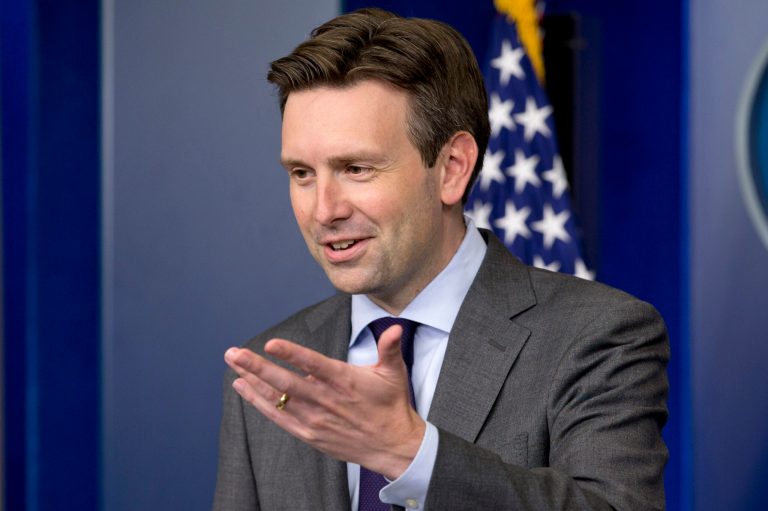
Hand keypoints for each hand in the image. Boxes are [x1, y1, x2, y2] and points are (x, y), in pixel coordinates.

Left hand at [224, 324, 425, 478]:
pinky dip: (258, 403)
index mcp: (344, 381)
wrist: (391, 446)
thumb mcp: (394, 373)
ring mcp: (315, 419)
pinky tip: (243, 387)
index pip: (314, 364)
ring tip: (233, 365)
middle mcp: (326, 400)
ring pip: (277, 399)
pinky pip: (278, 417)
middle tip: (234, 353)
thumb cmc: (391, 405)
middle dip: (257, 366)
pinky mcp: (309, 433)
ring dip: (252, 381)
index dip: (292, 354)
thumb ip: (390, 348)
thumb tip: (396, 327)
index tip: (271, 344)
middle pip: (286, 382)